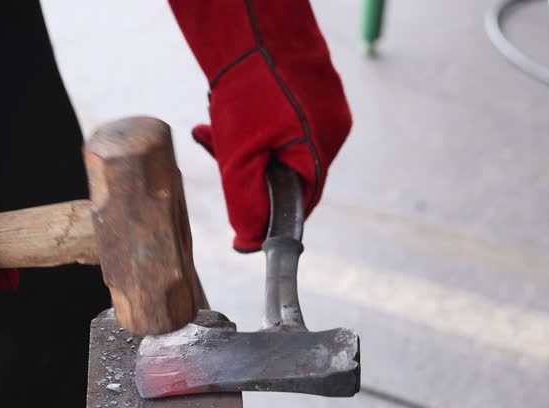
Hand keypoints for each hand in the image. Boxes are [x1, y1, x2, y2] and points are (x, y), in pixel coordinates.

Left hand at [170, 0, 351, 250]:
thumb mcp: (239, 156)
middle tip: (217, 150)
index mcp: (319, 154)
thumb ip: (245, 202)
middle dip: (249, 170)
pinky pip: (289, 123)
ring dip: (249, 145)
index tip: (241, 221)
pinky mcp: (319, 92)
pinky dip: (260, 124)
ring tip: (216, 126)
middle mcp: (333, 134)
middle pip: (288, 175)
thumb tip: (249, 240)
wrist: (255, 26)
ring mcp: (329, 111)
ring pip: (284, 147)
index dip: (267, 216)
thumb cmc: (249, 88)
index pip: (297, 207)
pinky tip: (233, 109)